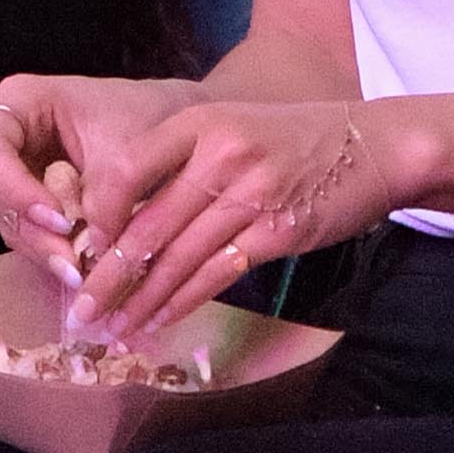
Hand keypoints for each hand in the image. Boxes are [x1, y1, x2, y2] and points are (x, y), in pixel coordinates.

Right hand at [0, 73, 199, 290]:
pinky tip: (81, 272)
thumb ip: (105, 191)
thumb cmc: (150, 118)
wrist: (177, 126)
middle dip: (32, 228)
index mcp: (23, 100)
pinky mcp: (34, 199)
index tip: (60, 219)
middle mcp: (11, 134)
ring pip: (11, 218)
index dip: (14, 188)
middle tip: (70, 262)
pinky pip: (30, 231)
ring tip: (79, 275)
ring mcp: (19, 169)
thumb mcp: (129, 148)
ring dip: (43, 249)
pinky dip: (54, 251)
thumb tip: (90, 246)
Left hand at [71, 98, 395, 342]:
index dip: (98, 217)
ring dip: (141, 301)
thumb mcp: (232, 127)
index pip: (127, 170)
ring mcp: (250, 194)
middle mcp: (220, 155)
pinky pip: (216, 274)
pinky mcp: (278, 231)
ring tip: (114, 329)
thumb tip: (126, 219)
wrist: (372, 145)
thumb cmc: (293, 139)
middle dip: (109, 277)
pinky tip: (160, 321)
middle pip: (147, 225)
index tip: (83, 251)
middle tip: (81, 312)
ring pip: (178, 257)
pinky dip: (183, 302)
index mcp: (199, 123)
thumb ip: (183, 162)